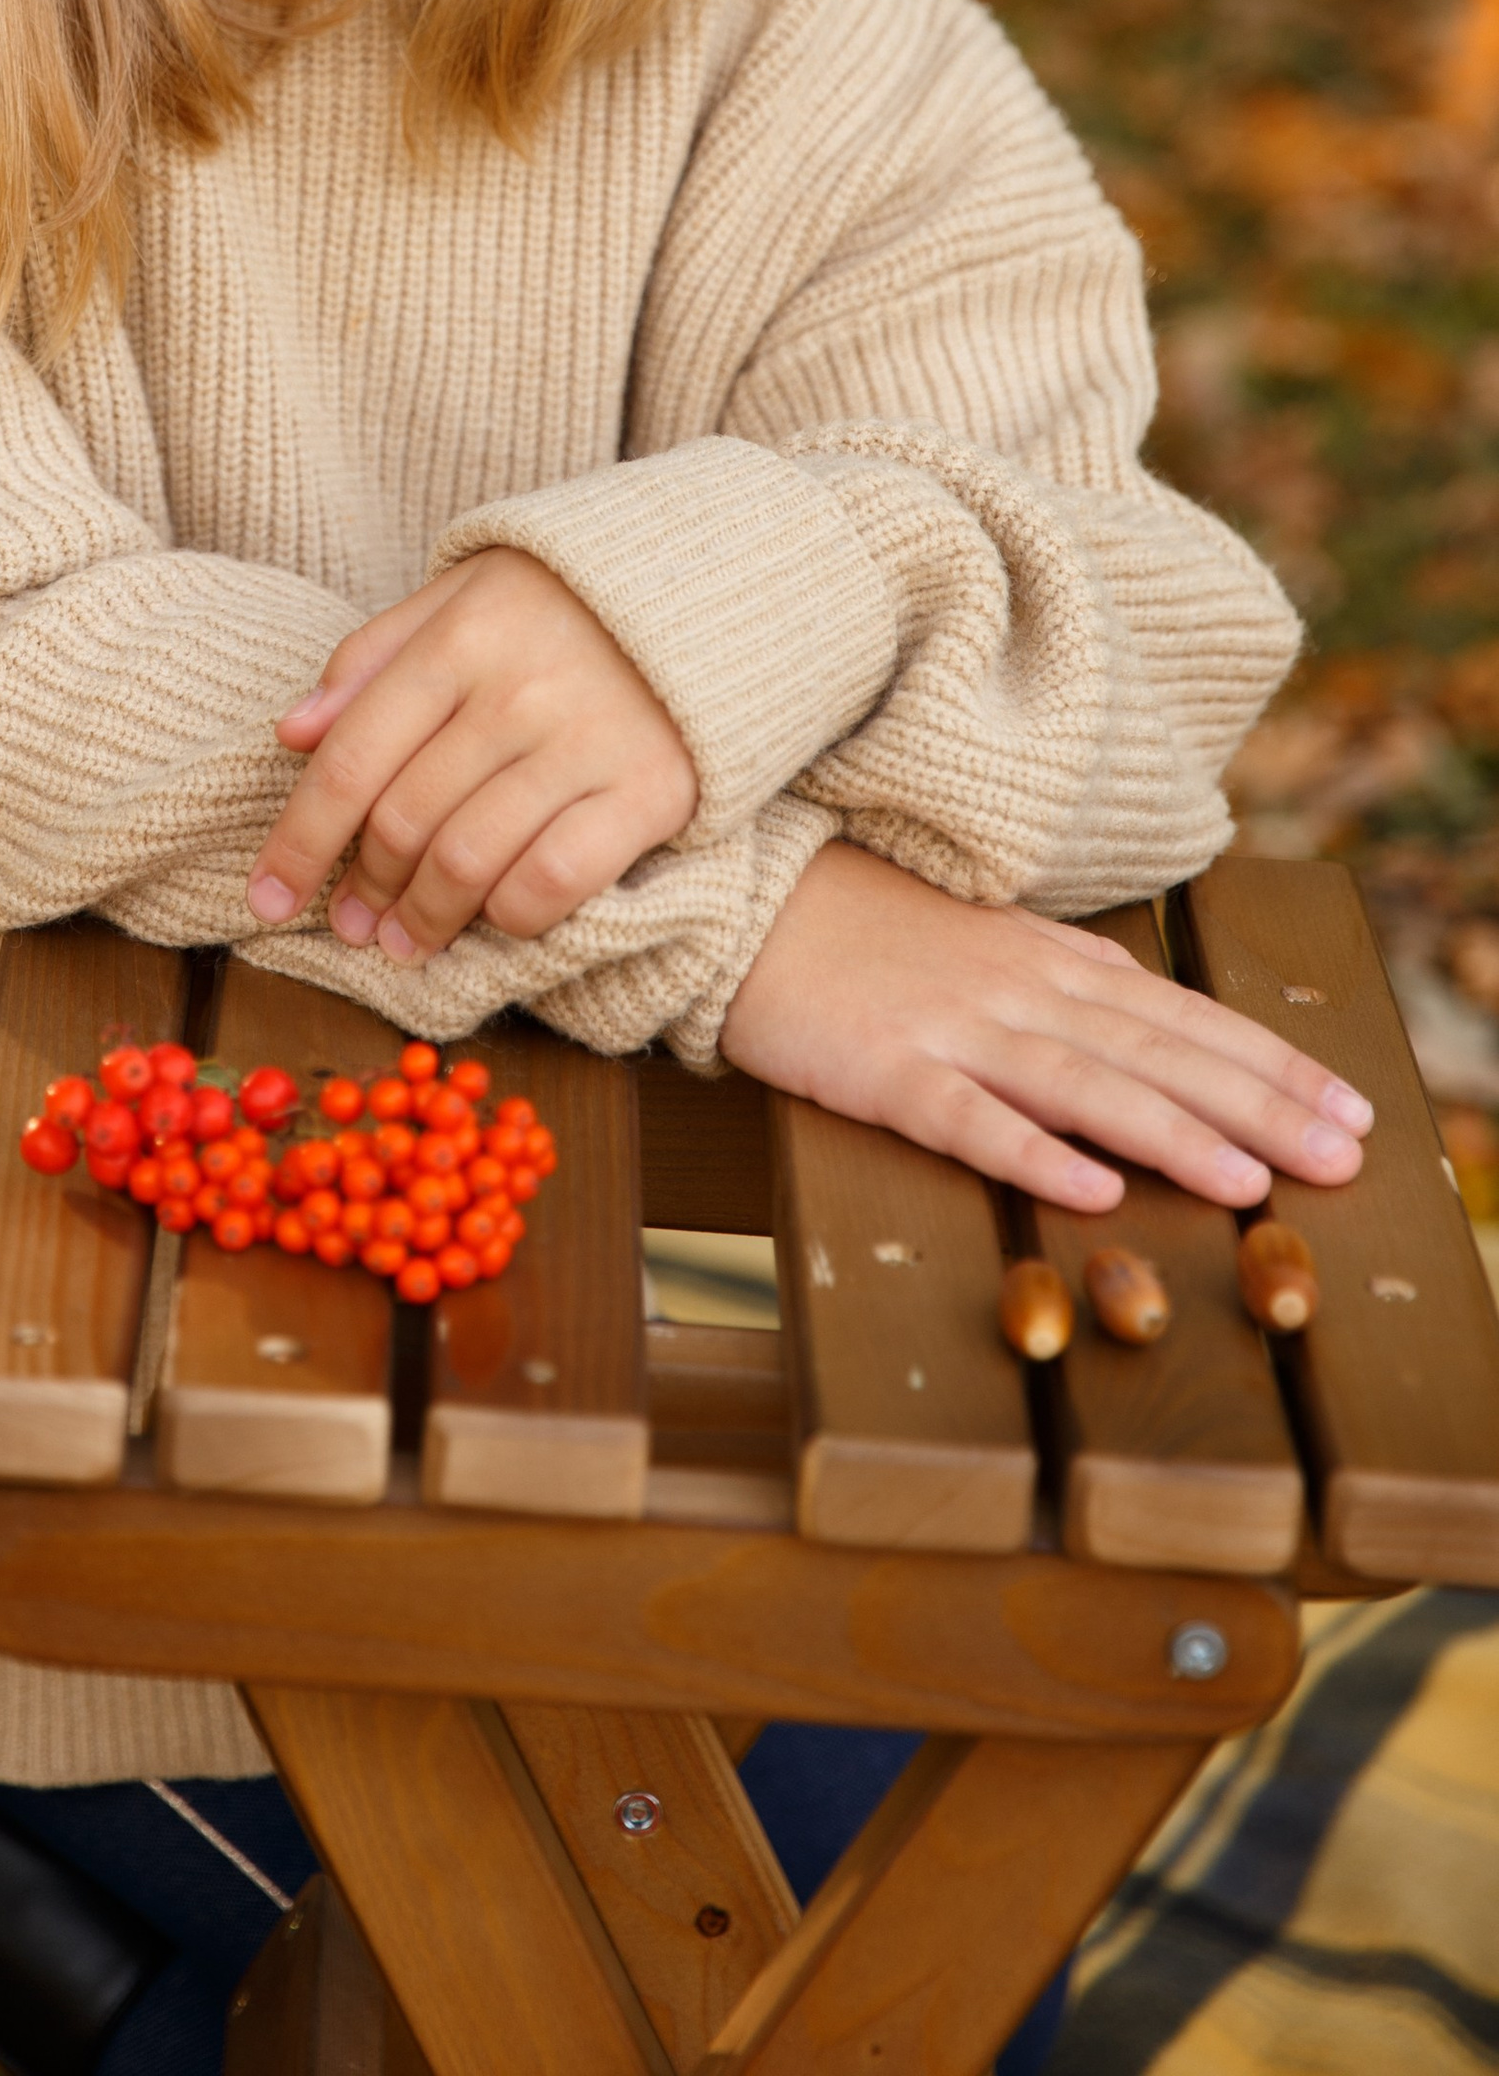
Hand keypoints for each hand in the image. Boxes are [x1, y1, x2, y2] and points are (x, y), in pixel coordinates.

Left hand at [246, 549, 699, 964]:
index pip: (350, 759)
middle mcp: (516, 690)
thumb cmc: (566, 599)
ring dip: (422, 919)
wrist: (719, 582)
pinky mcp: (650, 791)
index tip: (264, 900)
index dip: (297, 842)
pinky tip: (491, 922)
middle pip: (403, 820)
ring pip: (467, 863)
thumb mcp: (461, 594)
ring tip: (403, 941)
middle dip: (360, 888)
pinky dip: (508, 917)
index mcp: (459, 637)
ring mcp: (585, 743)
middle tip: (349, 922)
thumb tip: (290, 732)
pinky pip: (552, 882)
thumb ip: (373, 657)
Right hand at [719, 839, 1373, 1212]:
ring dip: (1172, 1136)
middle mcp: (1017, 988)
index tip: (1349, 1108)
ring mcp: (951, 1028)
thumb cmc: (862, 925)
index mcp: (1047, 959)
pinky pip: (966, 1118)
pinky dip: (1031, 1153)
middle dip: (1260, 1107)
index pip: (1183, 1014)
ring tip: (1250, 1185)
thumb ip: (1069, 982)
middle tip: (1344, 1157)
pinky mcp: (882, 1070)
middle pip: (1157, 1052)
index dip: (1271, 1063)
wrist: (742, 900)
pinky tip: (1089, 1192)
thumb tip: (1159, 1024)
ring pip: (1082, 1087)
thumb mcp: (984, 939)